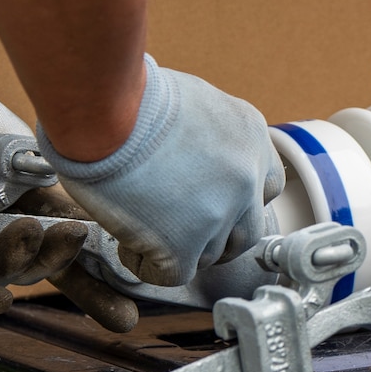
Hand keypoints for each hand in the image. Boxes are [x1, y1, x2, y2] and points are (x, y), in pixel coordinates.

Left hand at [0, 58, 137, 330]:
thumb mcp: (14, 146)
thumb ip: (47, 178)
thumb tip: (84, 210)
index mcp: (30, 209)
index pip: (69, 254)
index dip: (97, 288)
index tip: (126, 314)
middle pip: (37, 269)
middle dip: (57, 261)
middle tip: (67, 235)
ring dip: (18, 266)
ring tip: (24, 237)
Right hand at [39, 57, 282, 287]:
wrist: (105, 110)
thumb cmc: (128, 96)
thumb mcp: (190, 100)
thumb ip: (206, 133)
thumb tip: (192, 151)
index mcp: (251, 135)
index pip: (265, 187)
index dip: (236, 201)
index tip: (208, 202)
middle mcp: (246, 176)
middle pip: (246, 230)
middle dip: (216, 237)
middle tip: (180, 230)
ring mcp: (220, 212)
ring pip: (209, 254)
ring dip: (179, 248)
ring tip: (141, 227)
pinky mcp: (184, 243)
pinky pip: (173, 275)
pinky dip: (148, 265)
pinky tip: (127, 244)